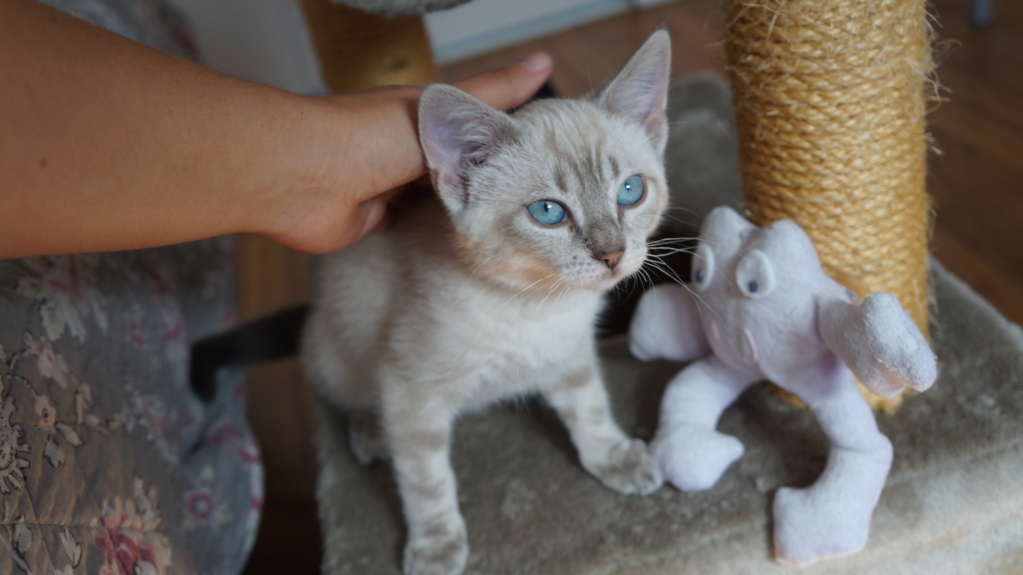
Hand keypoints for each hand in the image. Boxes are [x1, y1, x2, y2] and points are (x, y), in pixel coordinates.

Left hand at [261, 53, 553, 253]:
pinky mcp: (378, 219)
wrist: (305, 177)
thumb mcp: (442, 109)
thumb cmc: (366, 134)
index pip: (474, 125)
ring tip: (510, 223)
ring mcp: (391, 184)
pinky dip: (434, 234)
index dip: (507, 138)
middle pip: (459, 165)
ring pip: (438, 199)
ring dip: (463, 210)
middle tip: (535, 200)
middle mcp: (408, 148)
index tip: (546, 154)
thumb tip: (543, 62)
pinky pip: (414, 227)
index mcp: (423, 116)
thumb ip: (492, 94)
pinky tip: (464, 241)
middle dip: (489, 180)